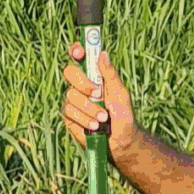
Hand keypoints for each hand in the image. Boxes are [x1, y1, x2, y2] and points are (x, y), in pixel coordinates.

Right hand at [60, 44, 139, 163]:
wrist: (120, 141)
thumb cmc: (123, 116)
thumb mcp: (121, 93)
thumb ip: (110, 75)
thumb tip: (102, 53)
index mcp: (94, 76)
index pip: (80, 58)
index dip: (76, 51)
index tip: (80, 53)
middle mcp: (80, 86)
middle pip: (69, 72)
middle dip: (83, 83)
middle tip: (97, 93)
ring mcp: (73, 101)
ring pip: (70, 96)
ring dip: (89, 108)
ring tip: (103, 119)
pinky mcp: (69, 117)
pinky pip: (69, 112)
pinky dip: (84, 119)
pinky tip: (95, 127)